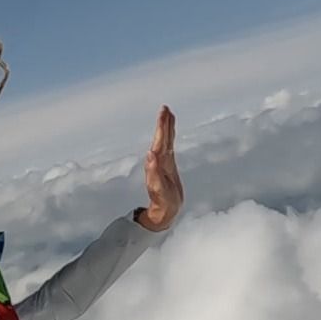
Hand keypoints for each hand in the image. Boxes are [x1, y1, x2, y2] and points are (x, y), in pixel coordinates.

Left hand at [137, 105, 183, 231]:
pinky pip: (169, 147)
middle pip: (162, 138)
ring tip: (168, 115)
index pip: (160, 140)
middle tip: (165, 108)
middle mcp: (159, 160)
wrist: (165, 211)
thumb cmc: (162, 201)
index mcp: (157, 163)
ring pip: (166, 141)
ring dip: (166, 128)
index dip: (162, 127)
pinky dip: (170, 137)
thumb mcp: (157, 188)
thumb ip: (153, 172)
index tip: (164, 113)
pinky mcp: (168, 166)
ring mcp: (164, 162)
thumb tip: (150, 154)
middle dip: (164, 123)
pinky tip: (170, 132)